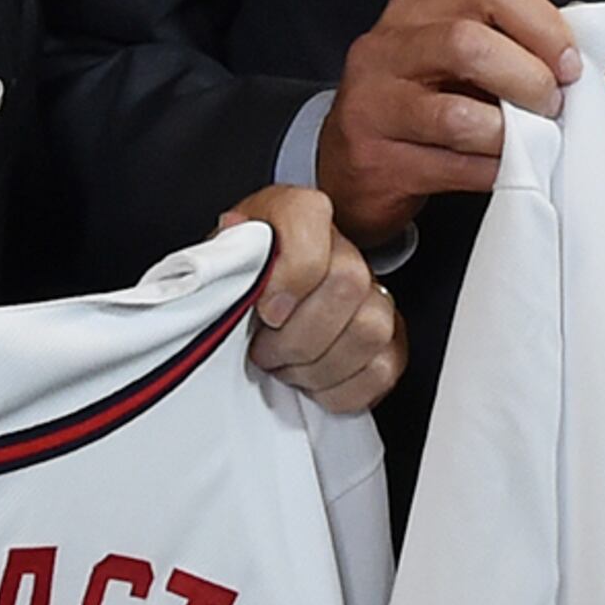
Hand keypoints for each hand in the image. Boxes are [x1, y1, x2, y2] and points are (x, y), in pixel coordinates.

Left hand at [222, 185, 404, 413]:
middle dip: (296, 335)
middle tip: (263, 349)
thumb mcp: (215, 266)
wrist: (252, 320)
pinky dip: (339, 389)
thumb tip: (231, 231)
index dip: (292, 271)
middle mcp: (341, 247)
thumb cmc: (234, 291)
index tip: (265, 311)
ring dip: (316, 366)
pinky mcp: (389, 340)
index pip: (309, 218)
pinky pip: (382, 369)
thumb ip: (221, 251)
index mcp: (293, 214)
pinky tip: (311, 380)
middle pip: (348, 282)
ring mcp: (373, 294)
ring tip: (285, 366)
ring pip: (370, 330)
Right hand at [317, 0, 577, 242]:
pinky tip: (504, 168)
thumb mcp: (448, 58)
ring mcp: (374, 105)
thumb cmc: (416, 106)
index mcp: (415, 10)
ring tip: (529, 141)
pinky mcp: (376, 161)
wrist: (349, 166)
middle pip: (469, 43)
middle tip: (551, 104)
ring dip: (512, 133)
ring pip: (459, 115)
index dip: (542, 24)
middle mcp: (386, 49)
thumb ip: (502, 43)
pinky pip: (453, 167)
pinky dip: (493, 170)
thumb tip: (571, 56)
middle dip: (529, 78)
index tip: (568, 61)